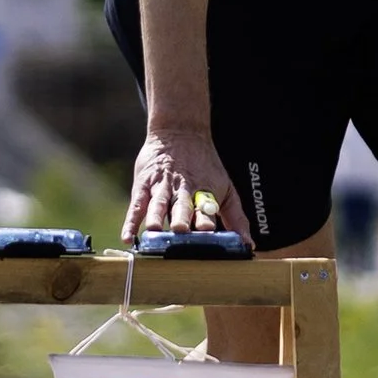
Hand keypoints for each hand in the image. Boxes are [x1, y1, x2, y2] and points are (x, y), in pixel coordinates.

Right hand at [123, 127, 242, 243]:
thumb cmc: (204, 166)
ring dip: (157, 216)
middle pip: (182, 206)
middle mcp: (182, 191)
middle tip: (182, 230)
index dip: (206, 219)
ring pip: (159, 203)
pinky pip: (137, 205)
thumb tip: (249, 245)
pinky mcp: (144, 184)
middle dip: (182, 218)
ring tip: (154, 229)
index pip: (205, 208)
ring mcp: (161, 187)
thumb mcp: (226, 188)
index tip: (208, 232)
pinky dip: (131, 221)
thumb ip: (236, 217)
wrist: (180, 132)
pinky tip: (128, 237)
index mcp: (203, 193)